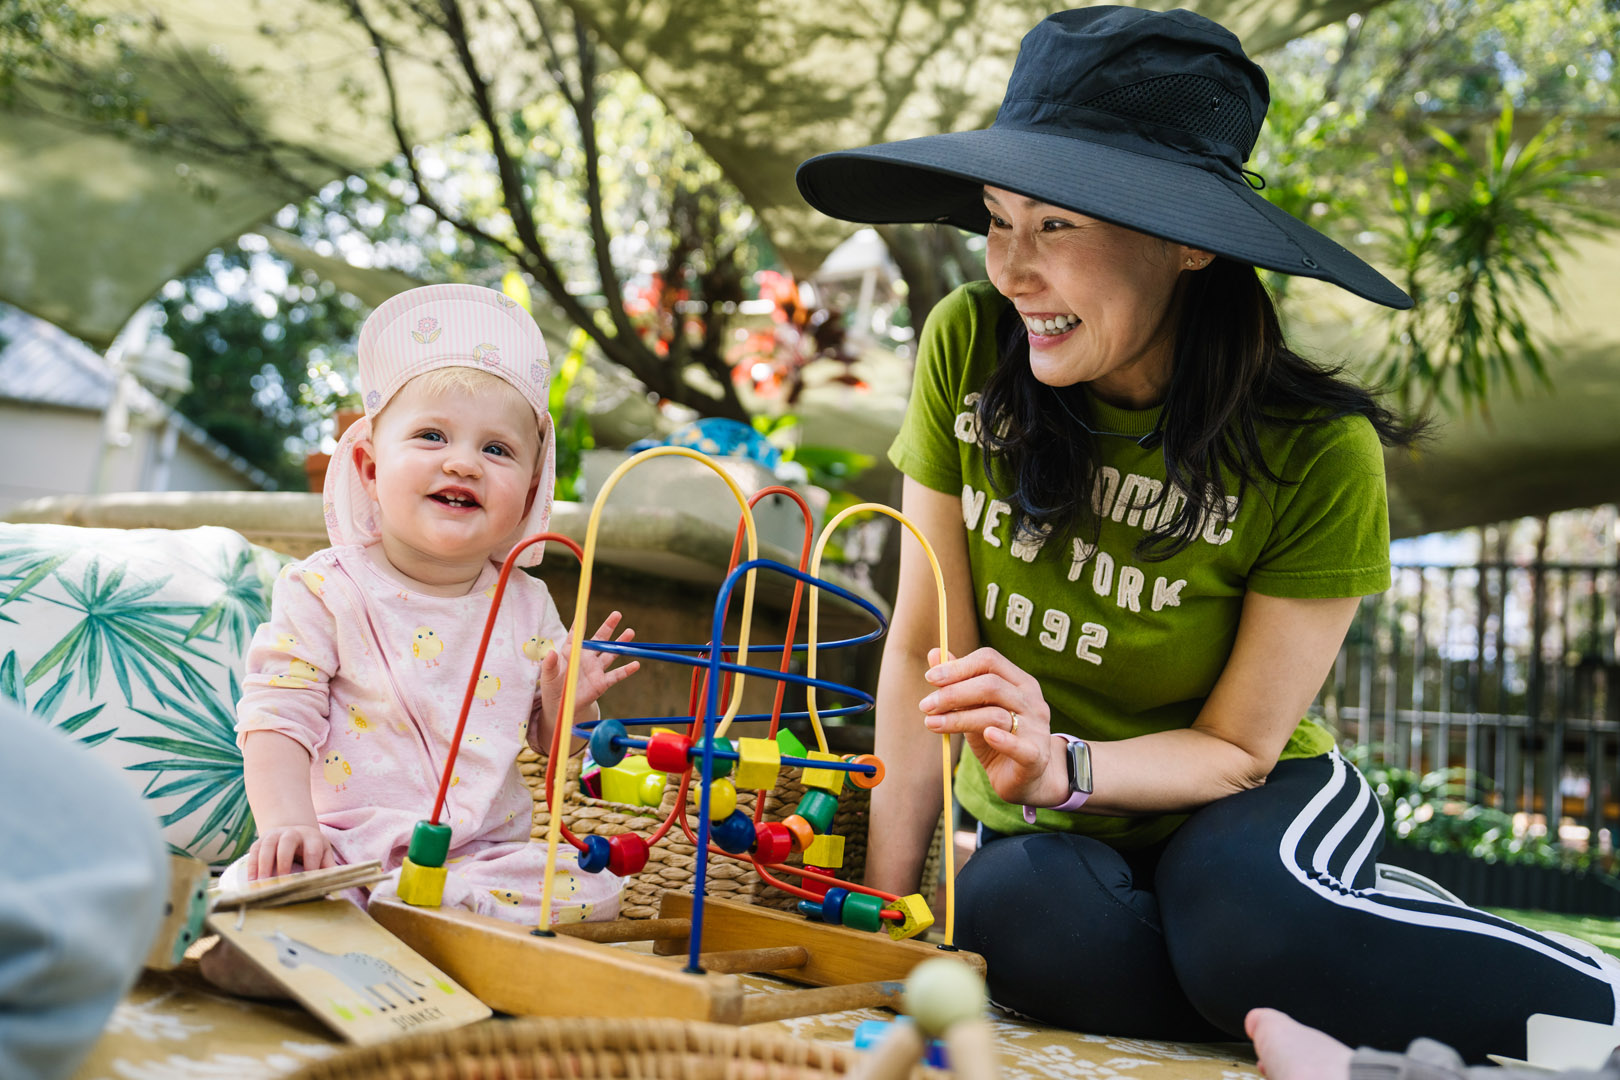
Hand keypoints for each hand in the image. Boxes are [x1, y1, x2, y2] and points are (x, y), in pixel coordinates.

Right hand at [249, 823, 334, 879]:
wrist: (293, 832)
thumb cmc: (311, 849)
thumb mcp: (323, 854)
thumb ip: (328, 868)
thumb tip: (335, 888)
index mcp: (312, 837)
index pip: (313, 849)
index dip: (310, 865)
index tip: (307, 882)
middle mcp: (293, 833)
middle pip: (288, 842)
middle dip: (284, 861)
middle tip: (281, 880)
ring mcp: (275, 834)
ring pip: (268, 845)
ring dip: (264, 864)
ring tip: (262, 883)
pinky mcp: (261, 840)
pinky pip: (254, 850)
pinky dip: (252, 865)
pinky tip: (252, 880)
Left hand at [538, 611, 639, 731]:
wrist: (562, 706)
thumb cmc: (553, 686)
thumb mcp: (548, 676)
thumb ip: (550, 664)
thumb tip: (551, 653)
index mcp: (571, 651)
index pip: (576, 633)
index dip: (580, 622)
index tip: (583, 610)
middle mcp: (586, 657)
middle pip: (599, 639)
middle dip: (608, 627)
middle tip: (617, 614)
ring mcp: (595, 669)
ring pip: (610, 653)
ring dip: (620, 644)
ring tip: (630, 632)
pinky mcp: (602, 683)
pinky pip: (616, 675)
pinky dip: (626, 670)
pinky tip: (636, 664)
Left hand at [917, 646, 1065, 806]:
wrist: (1024, 777)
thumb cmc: (997, 737)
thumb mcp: (976, 708)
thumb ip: (958, 682)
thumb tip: (934, 653)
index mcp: (1020, 682)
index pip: (990, 660)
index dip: (959, 667)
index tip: (931, 678)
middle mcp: (1032, 701)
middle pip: (991, 686)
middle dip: (953, 693)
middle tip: (926, 705)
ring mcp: (1037, 728)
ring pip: (996, 715)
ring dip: (958, 718)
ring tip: (932, 723)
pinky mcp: (1036, 756)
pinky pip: (1020, 746)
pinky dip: (1003, 740)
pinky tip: (987, 736)